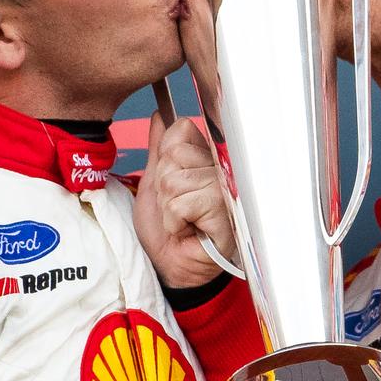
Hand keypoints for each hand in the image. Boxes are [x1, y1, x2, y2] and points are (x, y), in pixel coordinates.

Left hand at [134, 112, 237, 287]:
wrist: (171, 265)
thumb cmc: (166, 227)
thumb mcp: (154, 182)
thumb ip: (159, 148)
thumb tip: (160, 115)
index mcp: (208, 155)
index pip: (180, 129)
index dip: (166, 158)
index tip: (174, 183)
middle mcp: (222, 167)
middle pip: (174, 155)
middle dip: (164, 186)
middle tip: (177, 206)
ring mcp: (227, 188)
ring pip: (175, 181)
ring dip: (168, 207)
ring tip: (183, 219)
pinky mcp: (224, 210)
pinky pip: (181, 204)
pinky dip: (175, 221)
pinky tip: (188, 230)